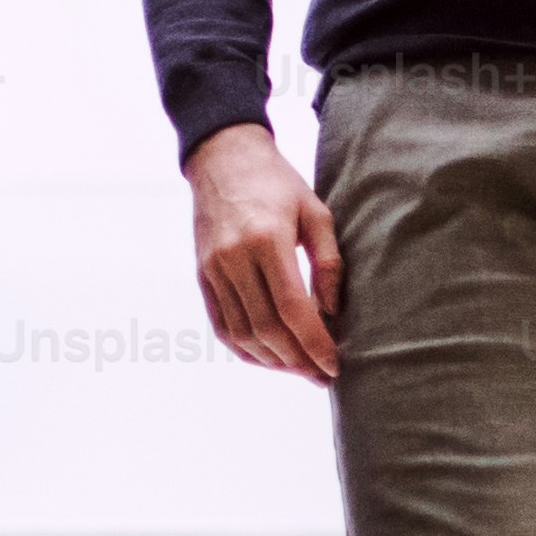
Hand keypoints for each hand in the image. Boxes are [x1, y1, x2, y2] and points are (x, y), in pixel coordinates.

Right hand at [186, 124, 340, 382]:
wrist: (223, 160)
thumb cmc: (278, 184)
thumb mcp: (316, 212)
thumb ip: (328, 262)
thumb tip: (332, 312)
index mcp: (266, 239)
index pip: (291, 307)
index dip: (314, 342)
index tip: (334, 365)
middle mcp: (234, 257)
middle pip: (266, 328)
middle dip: (298, 359)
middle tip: (323, 375)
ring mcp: (213, 268)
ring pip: (242, 333)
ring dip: (273, 360)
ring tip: (300, 369)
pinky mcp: (202, 275)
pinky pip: (222, 325)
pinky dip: (245, 349)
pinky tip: (269, 357)